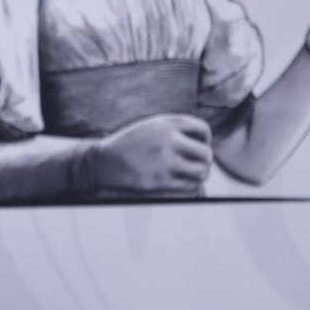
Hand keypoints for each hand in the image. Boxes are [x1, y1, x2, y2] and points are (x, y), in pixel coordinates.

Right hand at [91, 114, 212, 192]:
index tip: (197, 146)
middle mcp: (168, 140)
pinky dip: (189, 185)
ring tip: (190, 174)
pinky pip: (190, 186)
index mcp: (166, 124)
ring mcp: (165, 161)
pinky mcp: (161, 181)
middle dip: (203, 160)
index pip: (203, 129)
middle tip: (195, 164)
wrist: (102, 161)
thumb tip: (206, 142)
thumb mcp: (150, 126)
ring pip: (202, 171)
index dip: (204, 139)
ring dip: (199, 174)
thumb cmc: (130, 144)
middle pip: (206, 154)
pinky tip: (180, 182)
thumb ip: (175, 129)